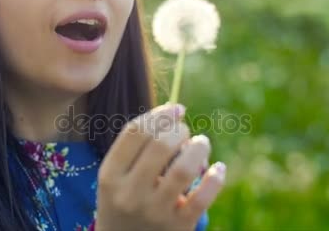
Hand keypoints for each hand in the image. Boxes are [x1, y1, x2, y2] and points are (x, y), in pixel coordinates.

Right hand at [96, 103, 225, 230]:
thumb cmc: (124, 202)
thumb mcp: (116, 178)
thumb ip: (136, 148)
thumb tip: (175, 113)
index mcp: (110, 176)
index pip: (135, 132)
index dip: (160, 114)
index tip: (177, 109)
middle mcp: (129, 193)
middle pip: (160, 145)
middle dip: (179, 130)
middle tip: (185, 131)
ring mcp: (154, 212)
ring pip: (184, 169)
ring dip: (198, 148)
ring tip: (201, 143)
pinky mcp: (177, 227)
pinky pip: (202, 198)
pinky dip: (215, 178)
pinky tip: (218, 168)